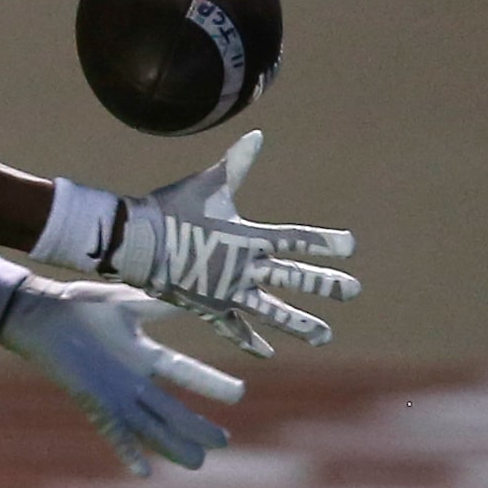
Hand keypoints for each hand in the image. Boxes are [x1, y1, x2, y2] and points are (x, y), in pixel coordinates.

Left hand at [0, 278, 244, 475]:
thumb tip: (203, 290)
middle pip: (171, 408)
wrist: (37, 313)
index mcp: (142, 354)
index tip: (240, 395)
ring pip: (149, 426)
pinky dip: (128, 450)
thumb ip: (164, 302)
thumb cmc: (79, 304)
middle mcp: (131, 379)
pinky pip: (113, 430)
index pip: (184, 372)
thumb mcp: (129, 301)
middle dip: (196, 426)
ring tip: (197, 462)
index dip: (210, 384)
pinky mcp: (92, 400)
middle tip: (223, 442)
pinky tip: (143, 471)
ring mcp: (113, 393)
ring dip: (171, 444)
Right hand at [111, 130, 358, 355]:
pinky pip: (234, 329)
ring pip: (272, 312)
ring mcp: (227, 292)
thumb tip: (257, 134)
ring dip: (300, 324)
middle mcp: (244, 269)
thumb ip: (235, 164)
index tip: (351, 246)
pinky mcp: (208, 308)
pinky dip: (250, 342)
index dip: (325, 243)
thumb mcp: (205, 186)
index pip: (296, 240)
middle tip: (353, 290)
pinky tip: (268, 354)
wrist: (134, 242)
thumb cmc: (169, 209)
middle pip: (294, 279)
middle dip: (326, 285)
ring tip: (325, 336)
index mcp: (247, 237)